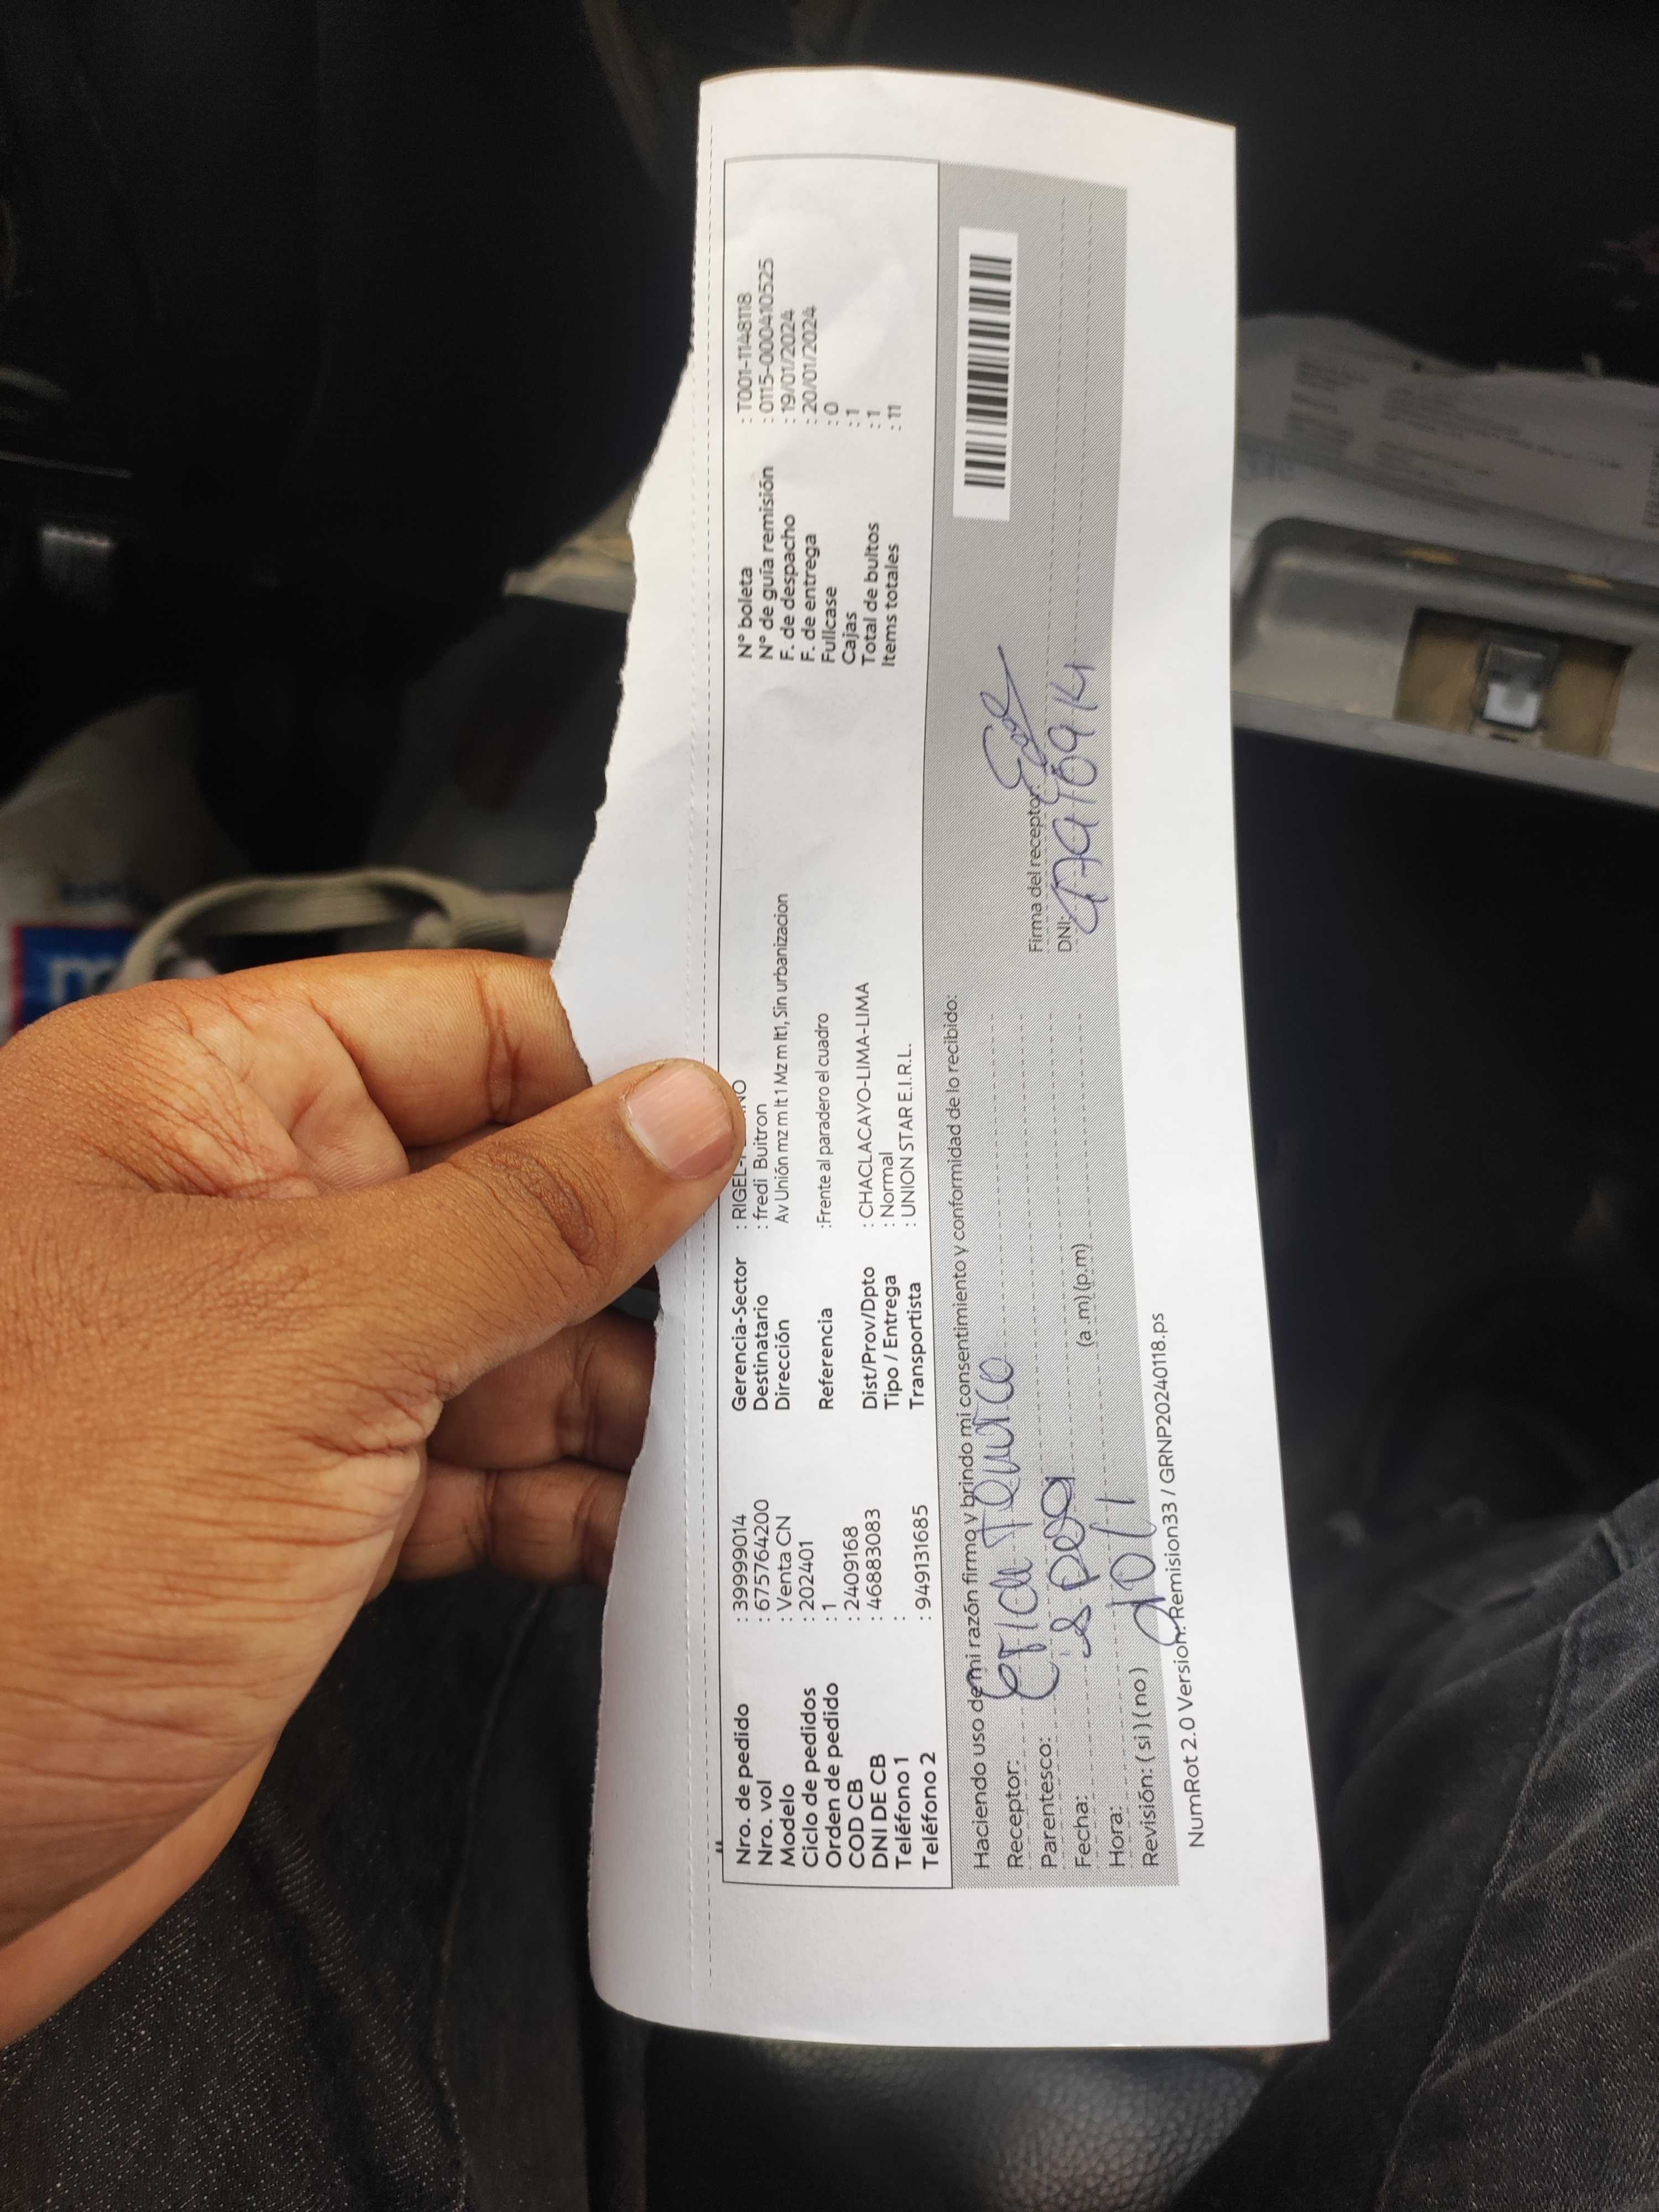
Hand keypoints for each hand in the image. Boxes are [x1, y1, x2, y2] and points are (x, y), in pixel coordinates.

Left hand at [0, 950, 741, 2042]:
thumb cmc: (19, 1550)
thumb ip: (522, 1219)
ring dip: (624, 1386)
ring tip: (753, 1412)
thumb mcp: (313, 1338)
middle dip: (641, 1245)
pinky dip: (569, 1496)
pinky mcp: (306, 1511)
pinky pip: (476, 1469)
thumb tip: (684, 1113)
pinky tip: (653, 1517)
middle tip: (798, 1278)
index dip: (618, 1066)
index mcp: (200, 1106)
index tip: (764, 1116)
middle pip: (501, 1187)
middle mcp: (242, 1222)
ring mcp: (280, 1373)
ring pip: (506, 1338)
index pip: (462, 1027)